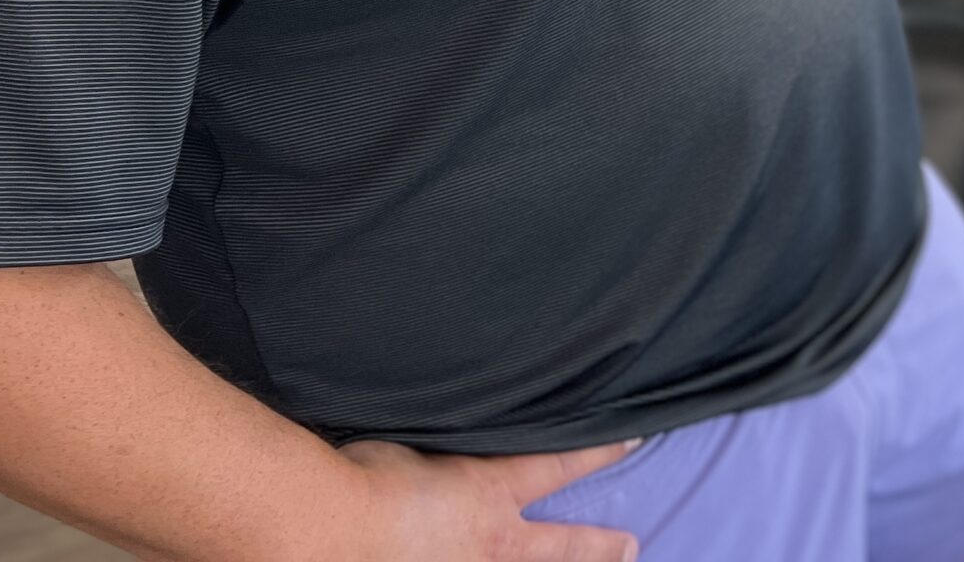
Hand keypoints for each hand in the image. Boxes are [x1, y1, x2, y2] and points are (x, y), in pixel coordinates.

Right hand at [336, 437, 640, 560]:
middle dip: (598, 547)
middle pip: (558, 546)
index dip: (598, 453)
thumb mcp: (420, 440)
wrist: (329, 529)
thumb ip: (447, 437)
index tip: (633, 443)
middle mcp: (489, 542)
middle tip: (633, 548)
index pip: (558, 466)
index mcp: (490, 491)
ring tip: (601, 561)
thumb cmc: (366, 476)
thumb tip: (451, 417)